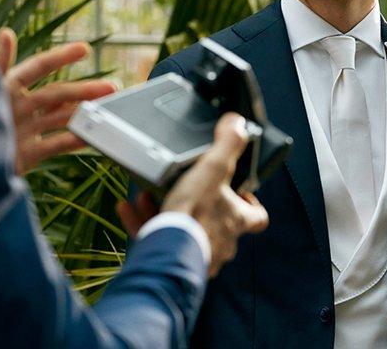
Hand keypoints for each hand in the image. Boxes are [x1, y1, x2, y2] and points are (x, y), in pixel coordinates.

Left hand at [0, 28, 116, 174]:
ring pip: (61, 117)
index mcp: (6, 87)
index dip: (61, 57)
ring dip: (85, 112)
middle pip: (57, 94)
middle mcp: (18, 106)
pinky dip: (76, 140)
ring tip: (109, 109)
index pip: (38, 68)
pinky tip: (94, 136)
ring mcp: (25, 129)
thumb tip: (7, 33)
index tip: (85, 49)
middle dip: (85, 90)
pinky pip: (57, 144)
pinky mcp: (27, 153)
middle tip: (111, 88)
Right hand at [117, 113, 269, 276]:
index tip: (241, 191)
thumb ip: (227, 145)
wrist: (168, 251)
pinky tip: (128, 208)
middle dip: (201, 204)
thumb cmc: (195, 215)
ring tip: (150, 195)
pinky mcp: (173, 262)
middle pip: (218, 223)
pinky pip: (160, 241)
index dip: (252, 203)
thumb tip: (239, 123)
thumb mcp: (213, 170)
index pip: (258, 216)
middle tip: (187, 188)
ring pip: (187, 232)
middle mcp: (222, 242)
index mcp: (236, 221)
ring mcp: (199, 255)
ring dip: (170, 212)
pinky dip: (145, 224)